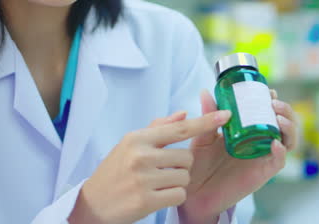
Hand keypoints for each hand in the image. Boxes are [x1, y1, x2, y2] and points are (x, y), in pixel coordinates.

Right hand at [71, 109, 231, 223]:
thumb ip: (159, 129)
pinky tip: (157, 196)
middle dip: (181, 167)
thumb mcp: (130, 144)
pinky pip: (179, 194)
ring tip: (156, 184)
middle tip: (160, 172)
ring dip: (177, 183)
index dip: (205, 121)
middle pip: (187, 158)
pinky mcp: (146, 201)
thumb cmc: (115, 171)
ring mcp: (143, 179)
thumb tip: (184, 114)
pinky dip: (173, 197)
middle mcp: (140, 156)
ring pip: (185, 177)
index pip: (180, 128)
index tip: (225, 115)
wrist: (93, 203)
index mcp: (137, 138)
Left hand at [179, 89, 299, 223]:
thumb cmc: (199, 163)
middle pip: (284, 123)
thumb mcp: (203, 135)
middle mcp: (259, 142)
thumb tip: (206, 91)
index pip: (268, 111)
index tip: (267, 90)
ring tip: (277, 118)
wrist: (194, 191)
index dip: (273, 99)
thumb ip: (207, 115)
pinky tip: (275, 144)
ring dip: (289, 127)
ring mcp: (262, 157)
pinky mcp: (262, 173)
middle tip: (273, 102)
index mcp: (248, 130)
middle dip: (285, 110)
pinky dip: (281, 152)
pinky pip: (278, 162)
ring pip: (288, 141)